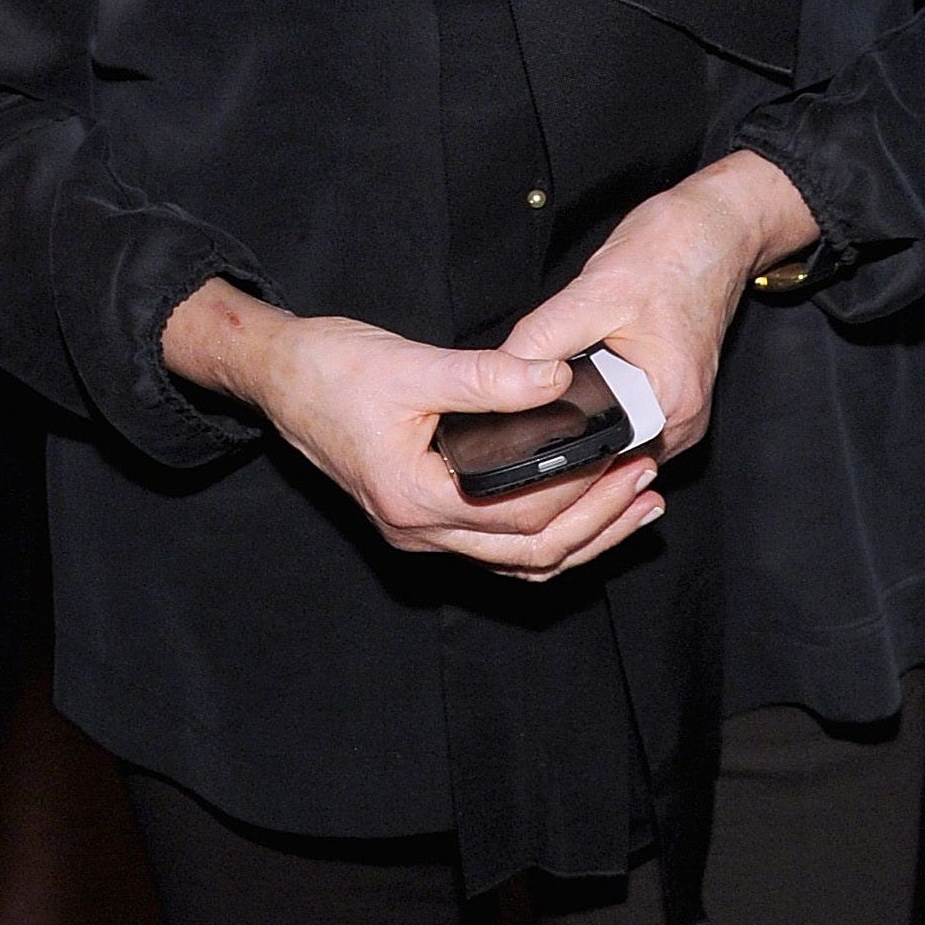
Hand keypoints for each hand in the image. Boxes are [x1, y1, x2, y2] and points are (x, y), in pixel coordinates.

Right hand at [162, 282, 665, 580]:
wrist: (278, 373)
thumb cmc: (331, 367)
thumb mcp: (412, 364)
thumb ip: (489, 377)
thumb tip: (559, 378)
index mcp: (417, 499)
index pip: (525, 516)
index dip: (586, 490)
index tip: (627, 453)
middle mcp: (418, 530)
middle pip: (530, 553)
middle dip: (598, 521)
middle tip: (646, 482)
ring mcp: (417, 530)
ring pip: (517, 561)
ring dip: (579, 536)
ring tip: (633, 504)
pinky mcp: (419, 515)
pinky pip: (495, 546)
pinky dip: (542, 534)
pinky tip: (576, 510)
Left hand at [501, 150, 817, 458]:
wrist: (713, 229)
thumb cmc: (670, 253)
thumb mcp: (594, 292)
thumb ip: (543, 339)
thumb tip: (500, 376)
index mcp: (669, 403)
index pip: (596, 454)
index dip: (550, 448)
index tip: (512, 434)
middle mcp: (682, 421)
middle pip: (605, 453)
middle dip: (563, 434)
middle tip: (522, 407)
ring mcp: (681, 413)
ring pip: (614, 437)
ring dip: (582, 420)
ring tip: (552, 388)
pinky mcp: (672, 397)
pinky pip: (627, 418)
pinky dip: (601, 405)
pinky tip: (583, 379)